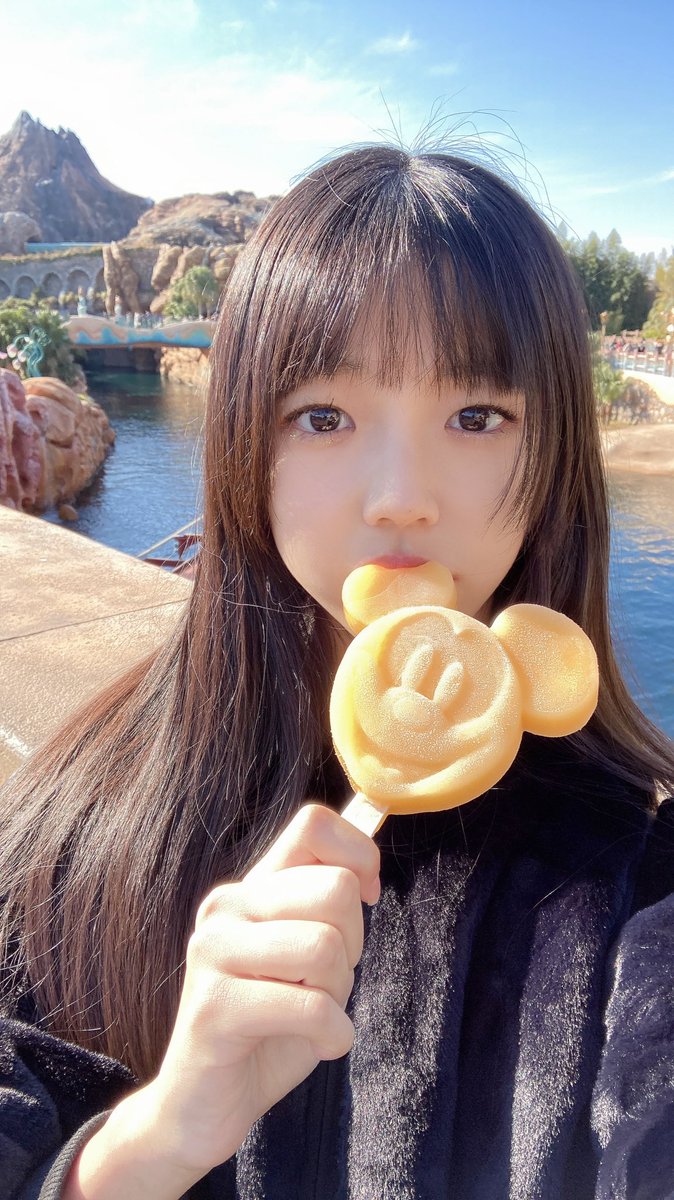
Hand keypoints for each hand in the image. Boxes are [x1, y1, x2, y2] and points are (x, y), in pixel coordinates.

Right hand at [67, 804, 379, 1197]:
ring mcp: (214, 953)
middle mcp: (226, 907)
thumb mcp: (306, 957)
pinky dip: (333, 1035)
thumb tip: (366, 873)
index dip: (359, 855)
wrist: (202, 1106)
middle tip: (324, 983)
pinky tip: (317, 1045)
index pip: (312, 822)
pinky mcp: (214, 1007)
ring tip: (314, 1015)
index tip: (367, 899)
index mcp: (252, 888)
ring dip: (338, 994)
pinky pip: (309, 1007)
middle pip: (334, 888)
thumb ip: (326, 910)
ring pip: (324, 946)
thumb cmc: (268, 1027)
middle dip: (352, 945)